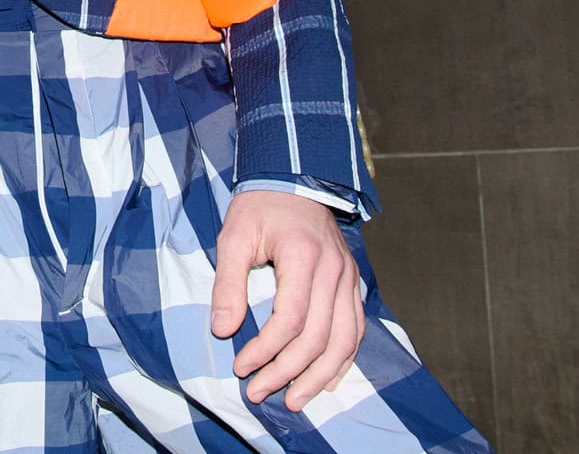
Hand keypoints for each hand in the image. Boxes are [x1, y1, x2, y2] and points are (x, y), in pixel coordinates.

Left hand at [210, 189, 363, 411]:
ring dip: (319, 377)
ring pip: (344, 340)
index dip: (266, 351)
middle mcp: (333, 270)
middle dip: (288, 373)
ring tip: (295, 400)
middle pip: (318, 337)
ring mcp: (347, 277)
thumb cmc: (259, 208)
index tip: (241, 368)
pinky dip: (343, 360)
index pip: (290, 319)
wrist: (293, 179)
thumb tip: (223, 330)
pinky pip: (356, 330)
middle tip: (259, 393)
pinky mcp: (352, 283)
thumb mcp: (233, 236)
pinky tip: (327, 381)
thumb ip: (228, 283)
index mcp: (303, 256)